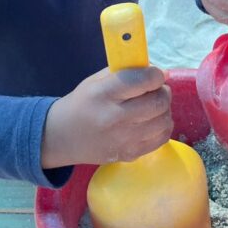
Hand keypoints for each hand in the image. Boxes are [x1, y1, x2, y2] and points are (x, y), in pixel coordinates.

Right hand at [41, 66, 172, 167]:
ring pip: (164, 121)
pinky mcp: (130, 154)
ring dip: (164, 110)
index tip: (155, 75)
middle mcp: (115, 118)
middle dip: (163, 92)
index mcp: (104, 94)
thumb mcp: (97, 81)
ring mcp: (124, 139)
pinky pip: (162, 138)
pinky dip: (163, 126)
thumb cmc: (83, 103)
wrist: (62, 137)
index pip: (142, 81)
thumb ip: (127, 72)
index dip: (156, 75)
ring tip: (153, 106)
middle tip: (155, 90)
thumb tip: (160, 73)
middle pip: (158, 102)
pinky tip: (152, 121)